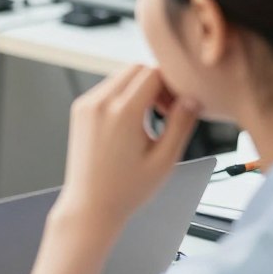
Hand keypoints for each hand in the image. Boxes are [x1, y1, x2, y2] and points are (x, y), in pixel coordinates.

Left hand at [56, 65, 198, 226]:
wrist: (90, 205)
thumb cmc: (126, 189)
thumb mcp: (164, 160)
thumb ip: (181, 124)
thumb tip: (193, 98)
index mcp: (122, 112)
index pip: (154, 73)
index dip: (171, 86)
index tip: (176, 108)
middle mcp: (100, 103)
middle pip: (136, 68)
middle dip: (155, 83)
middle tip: (165, 112)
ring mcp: (86, 105)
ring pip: (120, 76)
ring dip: (138, 88)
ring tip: (148, 120)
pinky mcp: (79, 110)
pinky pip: (106, 88)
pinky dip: (122, 95)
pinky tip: (130, 122)